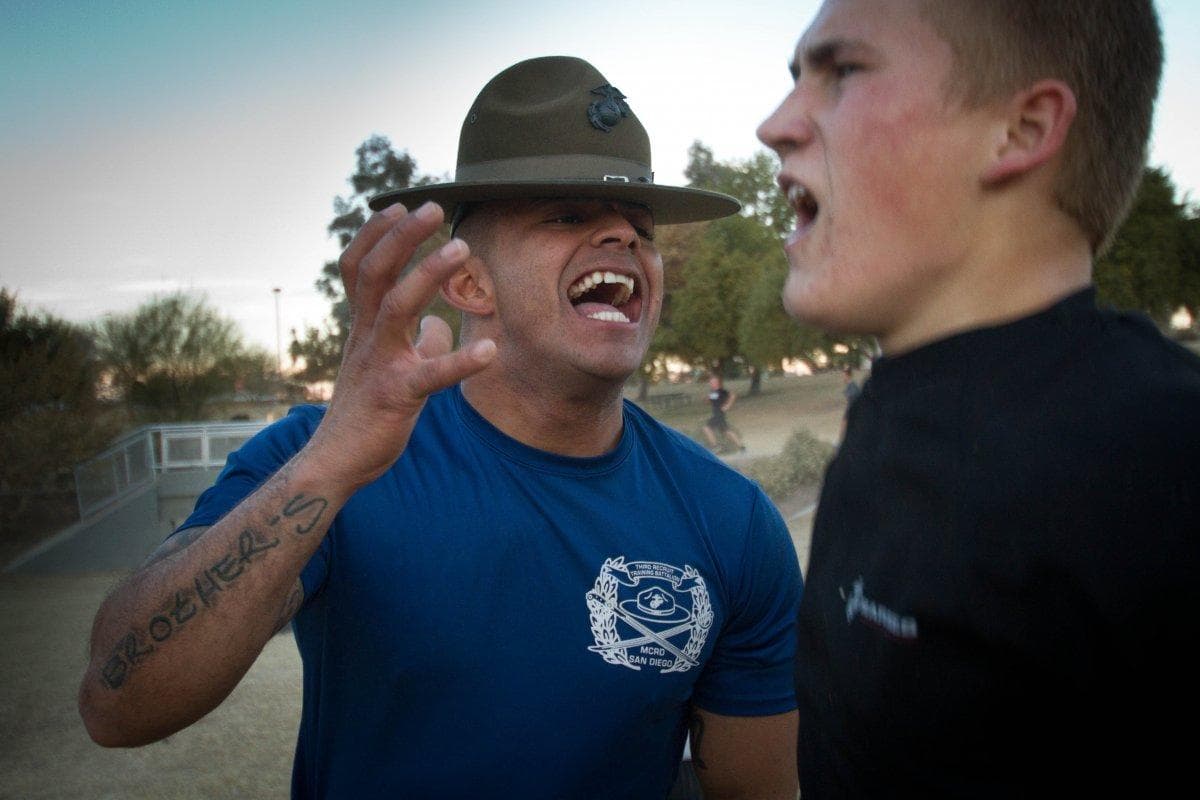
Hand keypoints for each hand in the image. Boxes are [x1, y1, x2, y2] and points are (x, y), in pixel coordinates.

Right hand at [308, 201, 495, 489]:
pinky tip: (491, 349)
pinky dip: (461, 361)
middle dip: (402, 236)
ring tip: (462, 248)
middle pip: (374, 273)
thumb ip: (416, 343)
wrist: (338, 460)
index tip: (400, 205)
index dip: (375, 234)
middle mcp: (366, 337)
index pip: (359, 267)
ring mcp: (379, 364)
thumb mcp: (391, 368)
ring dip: (428, 273)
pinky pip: (430, 375)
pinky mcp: (395, 396)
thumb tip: (440, 327)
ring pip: (397, 306)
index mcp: (363, 327)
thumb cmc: (366, 412)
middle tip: (432, 206)